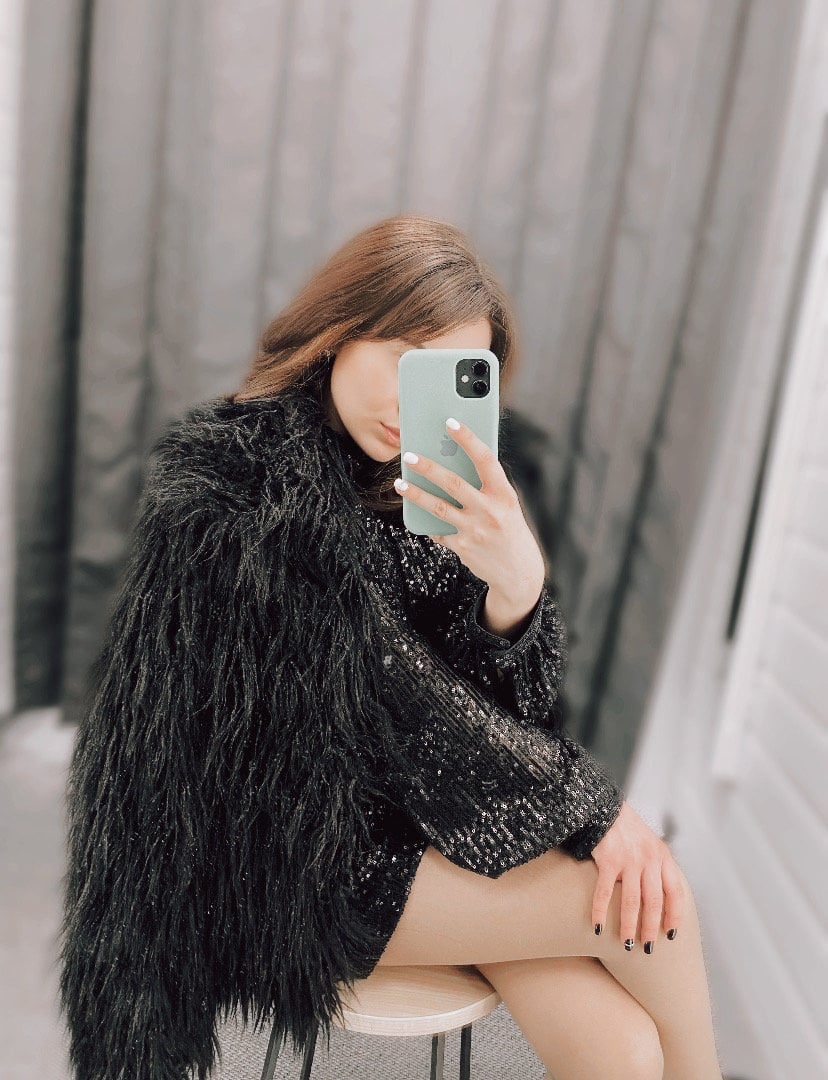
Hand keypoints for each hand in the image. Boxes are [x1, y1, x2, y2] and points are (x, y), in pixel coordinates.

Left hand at [393, 417, 545, 606]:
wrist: (519, 572)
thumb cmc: (510, 530)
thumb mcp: (507, 505)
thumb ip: (486, 487)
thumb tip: (453, 463)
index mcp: (504, 494)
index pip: (485, 459)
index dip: (468, 438)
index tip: (451, 422)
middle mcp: (490, 511)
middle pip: (453, 483)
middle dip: (428, 467)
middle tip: (409, 454)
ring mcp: (475, 530)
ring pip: (438, 507)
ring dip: (415, 493)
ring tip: (399, 482)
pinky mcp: (462, 547)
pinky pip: (439, 529)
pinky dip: (429, 520)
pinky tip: (418, 512)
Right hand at [590, 801, 684, 951]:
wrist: (604, 807)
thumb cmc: (628, 829)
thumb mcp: (651, 844)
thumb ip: (658, 867)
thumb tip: (663, 900)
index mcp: (663, 857)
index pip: (675, 892)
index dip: (675, 915)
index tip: (671, 935)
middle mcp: (649, 859)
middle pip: (654, 901)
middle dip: (650, 928)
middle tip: (647, 948)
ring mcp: (629, 859)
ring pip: (632, 901)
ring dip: (629, 926)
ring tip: (626, 944)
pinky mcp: (608, 860)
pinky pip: (605, 892)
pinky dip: (601, 911)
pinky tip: (598, 926)